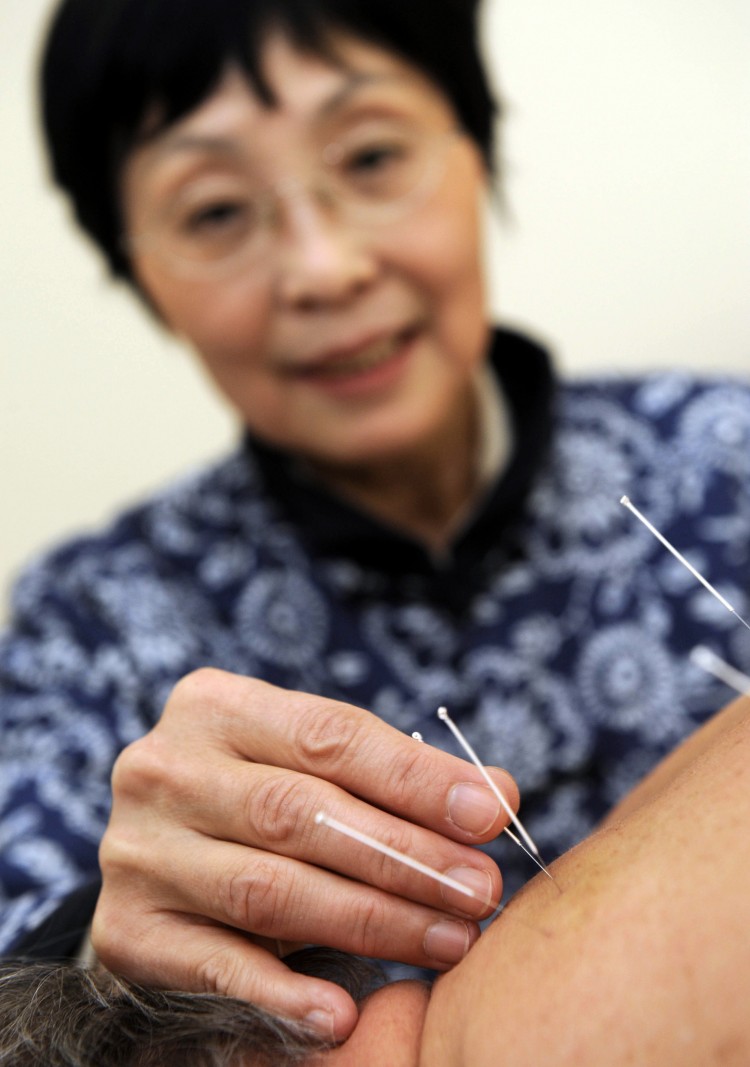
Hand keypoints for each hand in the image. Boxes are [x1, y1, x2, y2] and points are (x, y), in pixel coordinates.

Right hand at [93, 669, 517, 1040]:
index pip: (327, 735)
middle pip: (299, 813)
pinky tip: (340, 1014)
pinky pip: (215, 965)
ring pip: (268, 888)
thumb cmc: (259, 795)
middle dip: (404, 854)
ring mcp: (139, 849)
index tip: (489, 812)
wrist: (161, 855)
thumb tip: (497, 795)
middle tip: (479, 888)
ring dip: (371, 920)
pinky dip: (281, 992)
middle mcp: (164, 768)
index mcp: (214, 706)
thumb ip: (393, 776)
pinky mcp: (128, 927)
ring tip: (448, 939)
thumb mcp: (313, 766)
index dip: (414, 777)